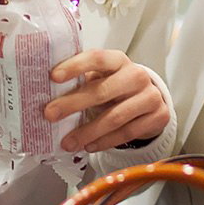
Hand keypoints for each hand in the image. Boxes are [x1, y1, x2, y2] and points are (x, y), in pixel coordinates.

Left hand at [44, 50, 168, 151]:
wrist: (151, 99)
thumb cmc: (117, 86)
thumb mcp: (103, 77)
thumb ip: (82, 79)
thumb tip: (45, 90)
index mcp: (119, 60)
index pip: (97, 58)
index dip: (75, 66)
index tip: (53, 76)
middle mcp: (136, 76)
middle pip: (103, 90)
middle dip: (73, 103)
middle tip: (50, 114)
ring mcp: (150, 96)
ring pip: (115, 116)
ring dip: (88, 131)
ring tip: (67, 142)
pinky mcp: (158, 116)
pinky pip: (127, 132)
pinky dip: (105, 141)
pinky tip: (90, 146)